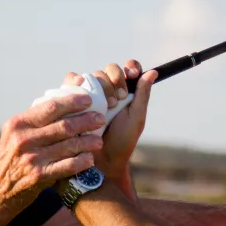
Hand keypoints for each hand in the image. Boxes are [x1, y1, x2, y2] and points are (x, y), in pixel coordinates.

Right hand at [0, 93, 104, 204]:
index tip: (88, 100)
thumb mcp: (14, 135)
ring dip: (88, 142)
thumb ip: (34, 121)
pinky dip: (81, 162)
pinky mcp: (38, 176)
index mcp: (18, 124)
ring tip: (99, 141)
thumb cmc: (9, 159)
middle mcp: (24, 138)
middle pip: (64, 126)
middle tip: (100, 119)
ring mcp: (31, 157)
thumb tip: (63, 102)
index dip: (73, 102)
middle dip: (86, 121)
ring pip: (69, 145)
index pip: (51, 107)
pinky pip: (67, 165)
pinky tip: (90, 159)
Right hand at [63, 61, 152, 178]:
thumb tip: (153, 72)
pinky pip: (72, 80)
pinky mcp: (73, 98)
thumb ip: (143, 94)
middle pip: (109, 70)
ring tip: (106, 107)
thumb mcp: (136, 117)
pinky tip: (81, 89)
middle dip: (115, 81)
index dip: (130, 66)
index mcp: (125, 91)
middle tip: (118, 100)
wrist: (102, 159)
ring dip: (101, 87)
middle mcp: (107, 89)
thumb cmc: (123, 140)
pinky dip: (75, 81)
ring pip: (93, 75)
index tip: (133, 73)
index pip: (127, 69)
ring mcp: (90, 93)